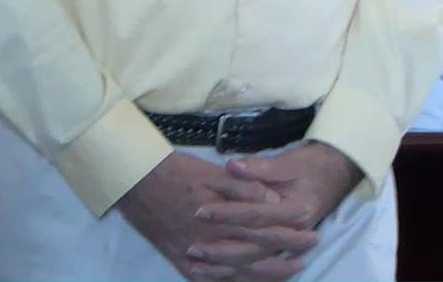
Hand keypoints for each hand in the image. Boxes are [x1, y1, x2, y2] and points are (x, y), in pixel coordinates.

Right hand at [118, 153, 316, 281]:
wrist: (132, 180)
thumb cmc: (172, 171)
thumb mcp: (209, 172)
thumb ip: (242, 189)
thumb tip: (274, 204)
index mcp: (220, 218)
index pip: (263, 229)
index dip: (289, 230)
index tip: (310, 228)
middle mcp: (210, 242)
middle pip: (256, 256)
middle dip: (286, 255)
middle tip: (309, 249)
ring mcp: (195, 256)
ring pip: (238, 274)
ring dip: (267, 275)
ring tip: (289, 271)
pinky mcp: (181, 261)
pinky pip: (210, 281)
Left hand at [187, 143, 360, 279]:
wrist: (335, 175)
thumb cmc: (308, 167)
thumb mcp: (286, 162)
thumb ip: (258, 167)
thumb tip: (232, 166)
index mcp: (294, 211)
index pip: (256, 216)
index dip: (226, 214)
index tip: (200, 211)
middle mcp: (294, 234)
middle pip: (255, 248)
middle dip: (222, 250)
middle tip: (192, 248)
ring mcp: (292, 247)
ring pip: (258, 266)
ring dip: (227, 269)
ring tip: (196, 268)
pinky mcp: (286, 252)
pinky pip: (262, 272)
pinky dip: (240, 276)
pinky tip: (217, 277)